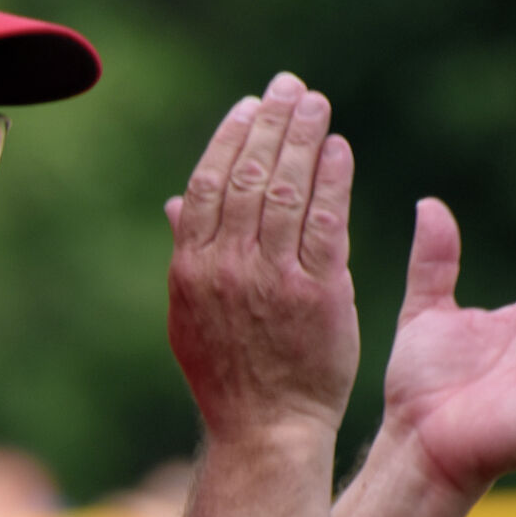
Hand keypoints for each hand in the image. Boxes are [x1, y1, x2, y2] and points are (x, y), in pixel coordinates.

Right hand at [165, 73, 360, 442]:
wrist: (265, 429)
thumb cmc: (230, 375)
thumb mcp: (192, 315)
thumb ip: (188, 253)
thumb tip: (177, 202)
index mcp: (190, 271)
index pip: (207, 186)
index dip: (230, 139)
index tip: (249, 106)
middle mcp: (226, 270)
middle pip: (247, 178)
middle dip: (271, 125)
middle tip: (291, 87)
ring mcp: (271, 280)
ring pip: (285, 192)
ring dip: (303, 140)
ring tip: (317, 104)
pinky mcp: (316, 294)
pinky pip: (324, 224)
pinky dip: (331, 182)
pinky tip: (339, 152)